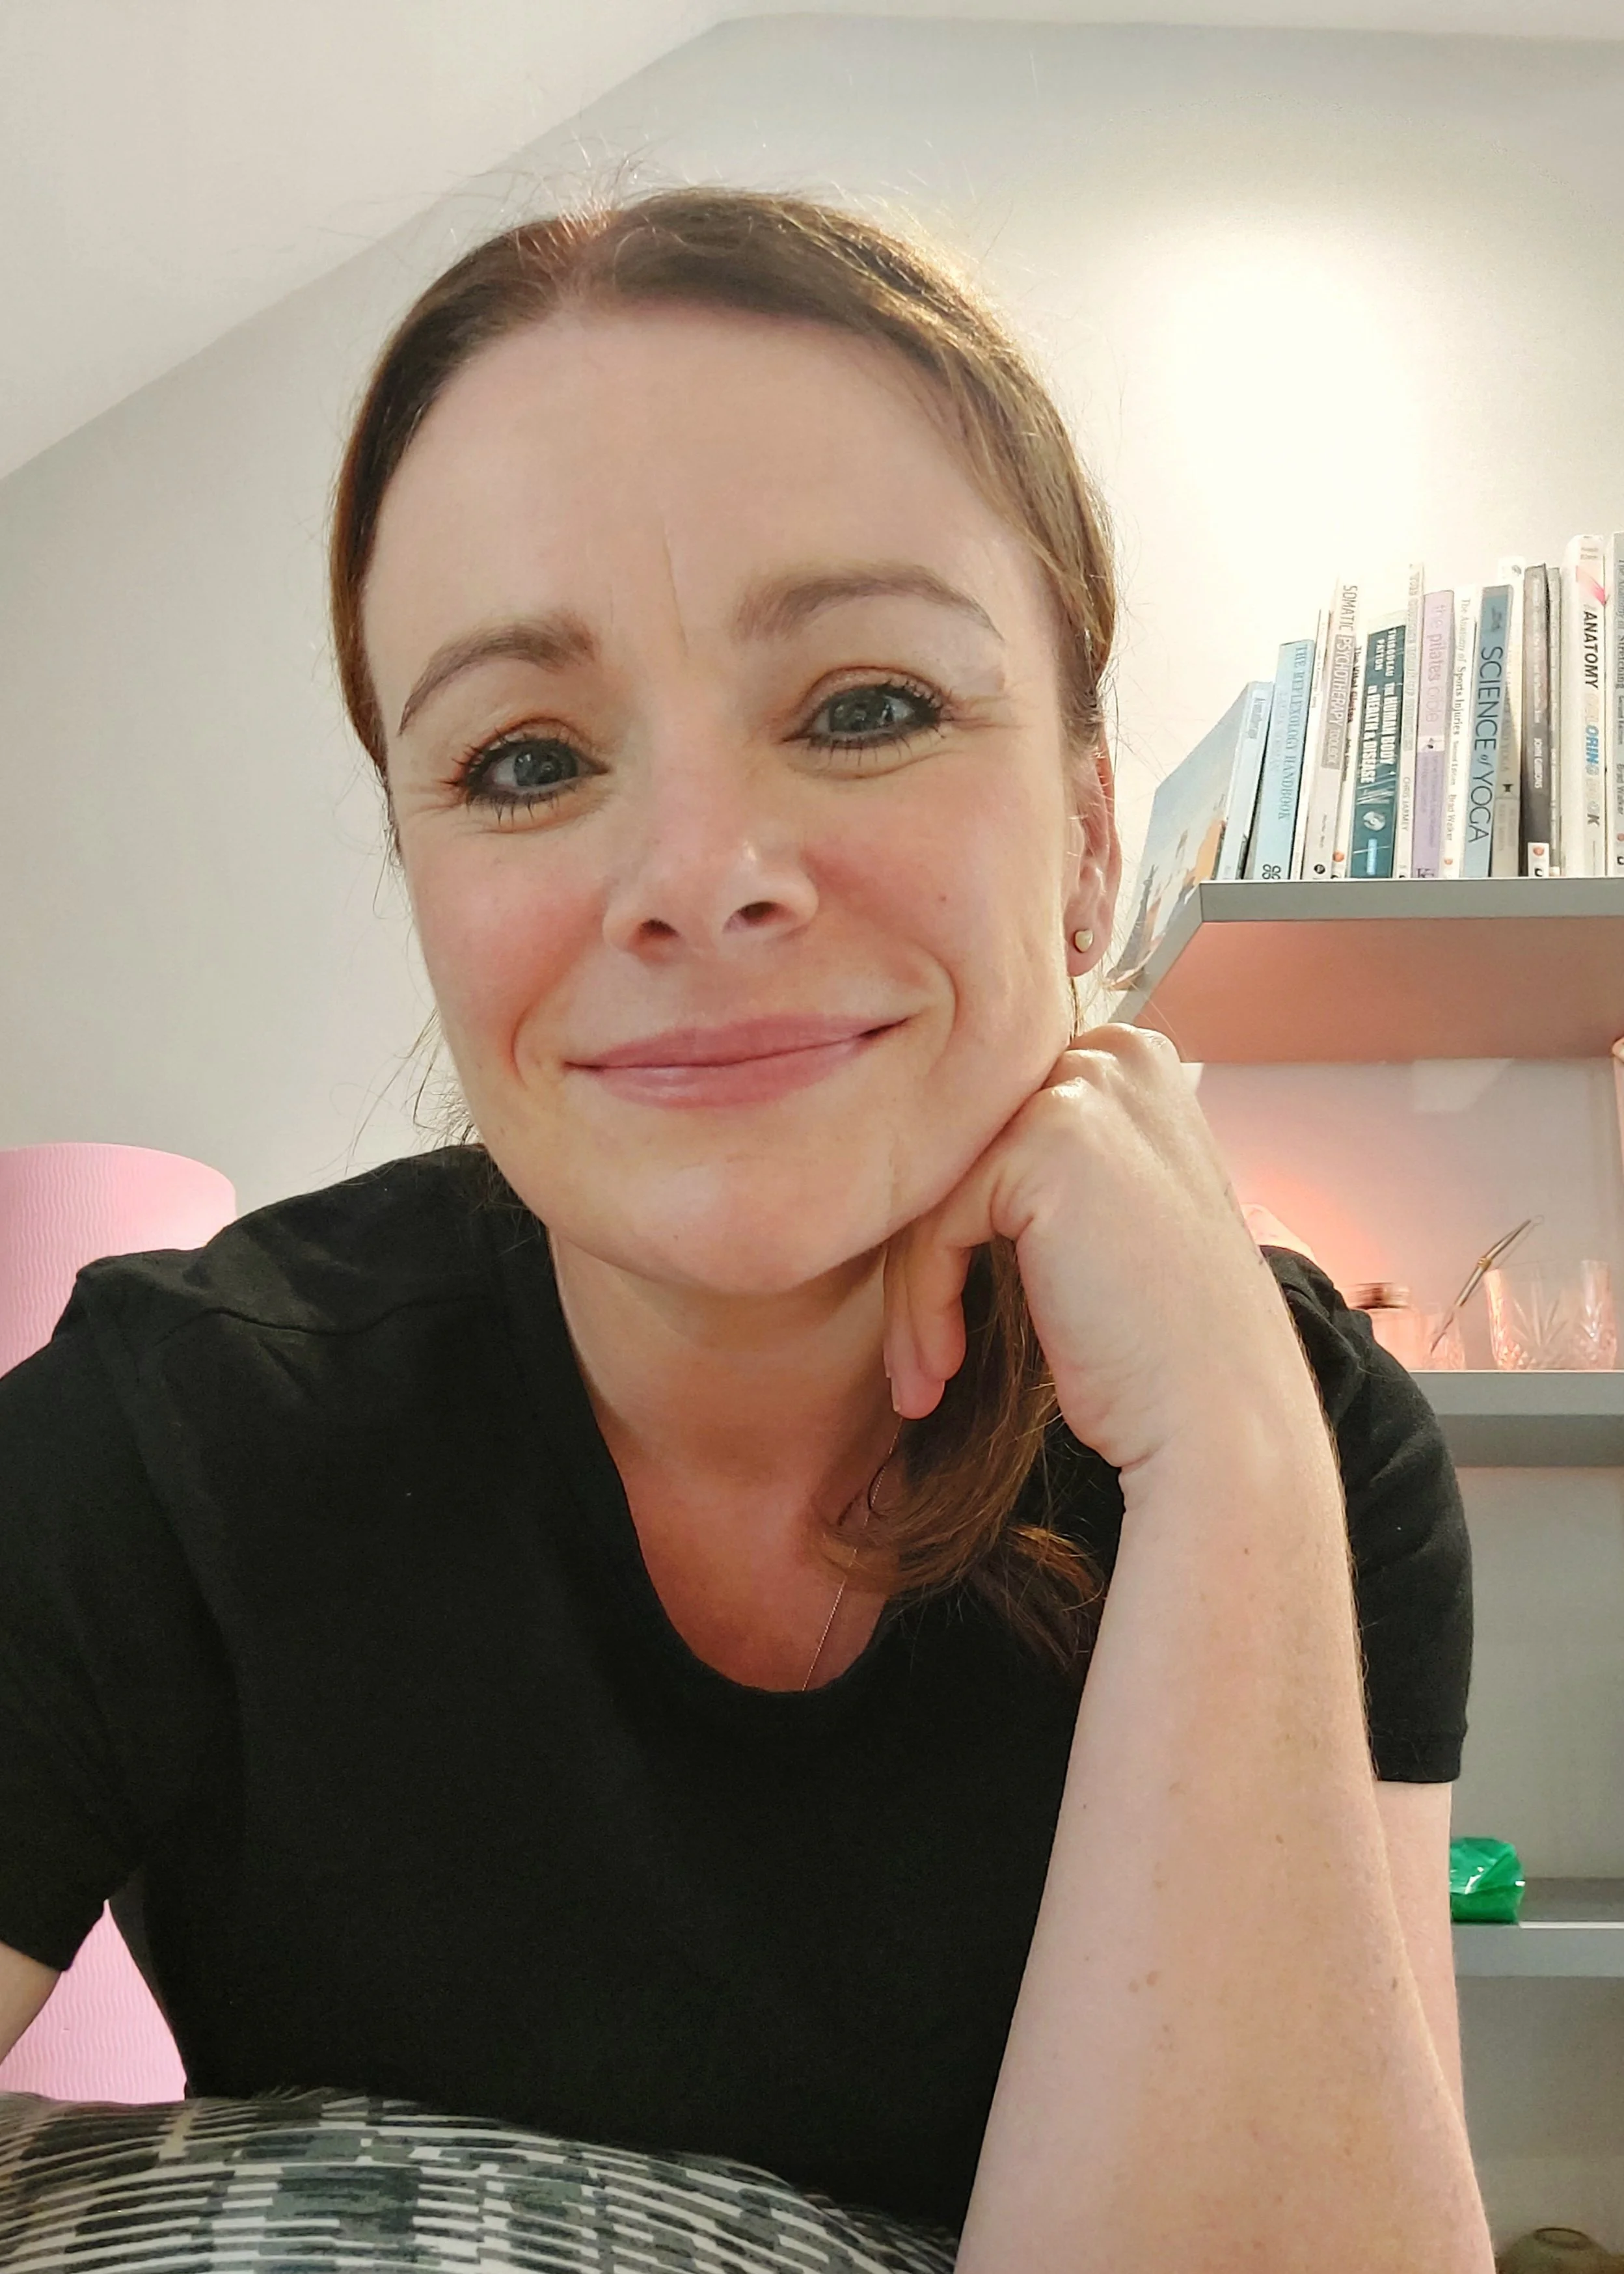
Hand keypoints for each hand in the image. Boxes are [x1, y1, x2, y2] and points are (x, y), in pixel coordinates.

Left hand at [881, 1024, 1323, 1475]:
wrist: (1219, 1419)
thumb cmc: (1163, 1343)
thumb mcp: (1110, 1215)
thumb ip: (1044, 1163)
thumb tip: (924, 1160)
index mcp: (1134, 1059)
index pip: (992, 1125)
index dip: (955, 1221)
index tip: (941, 1314)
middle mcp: (1115, 1055)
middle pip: (958, 1150)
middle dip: (924, 1259)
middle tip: (919, 1357)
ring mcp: (1085, 1092)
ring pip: (936, 1191)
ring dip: (914, 1297)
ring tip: (921, 1380)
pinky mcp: (1048, 1146)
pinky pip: (936, 1223)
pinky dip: (923, 1304)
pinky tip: (940, 1371)